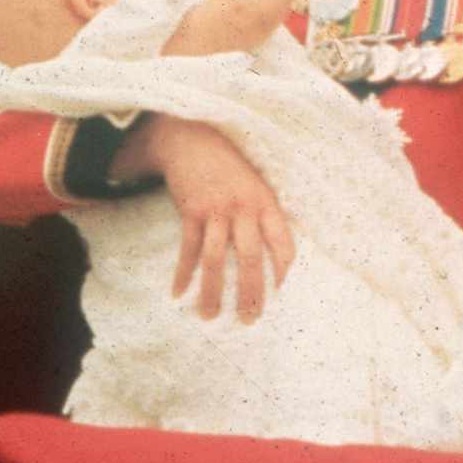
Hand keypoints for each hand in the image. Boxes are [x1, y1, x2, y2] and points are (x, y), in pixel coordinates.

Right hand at [117, 117, 294, 323]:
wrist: (194, 142)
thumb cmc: (231, 169)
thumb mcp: (257, 186)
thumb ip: (265, 216)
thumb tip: (275, 256)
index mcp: (266, 204)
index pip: (282, 243)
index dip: (284, 272)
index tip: (283, 297)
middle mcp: (244, 208)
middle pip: (250, 257)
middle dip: (250, 292)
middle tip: (250, 319)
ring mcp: (216, 210)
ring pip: (215, 258)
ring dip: (212, 291)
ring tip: (210, 316)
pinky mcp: (191, 211)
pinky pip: (188, 248)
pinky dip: (183, 272)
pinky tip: (178, 292)